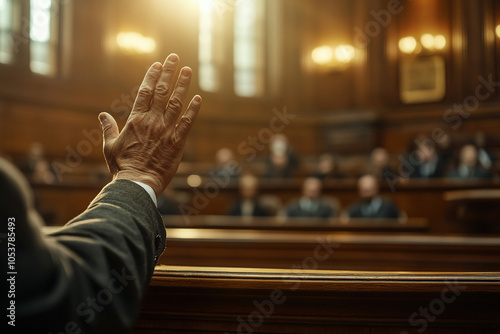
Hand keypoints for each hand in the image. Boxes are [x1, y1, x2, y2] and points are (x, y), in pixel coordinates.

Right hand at [99, 54, 201, 194]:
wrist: (137, 183)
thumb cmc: (122, 166)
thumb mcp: (110, 146)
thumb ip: (108, 128)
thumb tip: (102, 115)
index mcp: (135, 120)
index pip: (145, 92)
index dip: (152, 76)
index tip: (157, 64)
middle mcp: (152, 121)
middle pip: (161, 92)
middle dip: (168, 73)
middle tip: (174, 58)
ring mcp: (166, 131)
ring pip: (176, 103)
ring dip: (182, 85)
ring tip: (188, 70)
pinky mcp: (177, 143)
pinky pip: (187, 123)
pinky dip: (193, 110)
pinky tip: (199, 98)